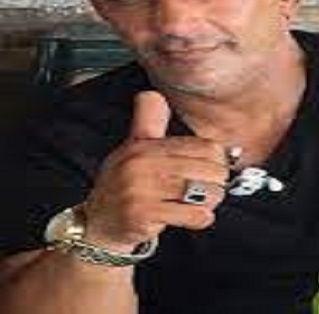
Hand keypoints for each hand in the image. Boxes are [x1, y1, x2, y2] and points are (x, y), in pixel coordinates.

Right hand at [83, 91, 228, 251]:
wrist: (97, 224)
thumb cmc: (123, 186)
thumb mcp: (133, 149)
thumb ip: (148, 122)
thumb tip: (153, 94)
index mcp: (145, 147)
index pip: (205, 147)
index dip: (218, 160)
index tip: (214, 169)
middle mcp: (141, 164)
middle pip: (210, 170)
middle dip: (217, 183)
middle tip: (209, 190)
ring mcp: (141, 190)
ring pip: (205, 193)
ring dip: (211, 202)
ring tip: (201, 203)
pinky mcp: (144, 215)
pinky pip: (193, 215)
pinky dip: (201, 218)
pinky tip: (194, 218)